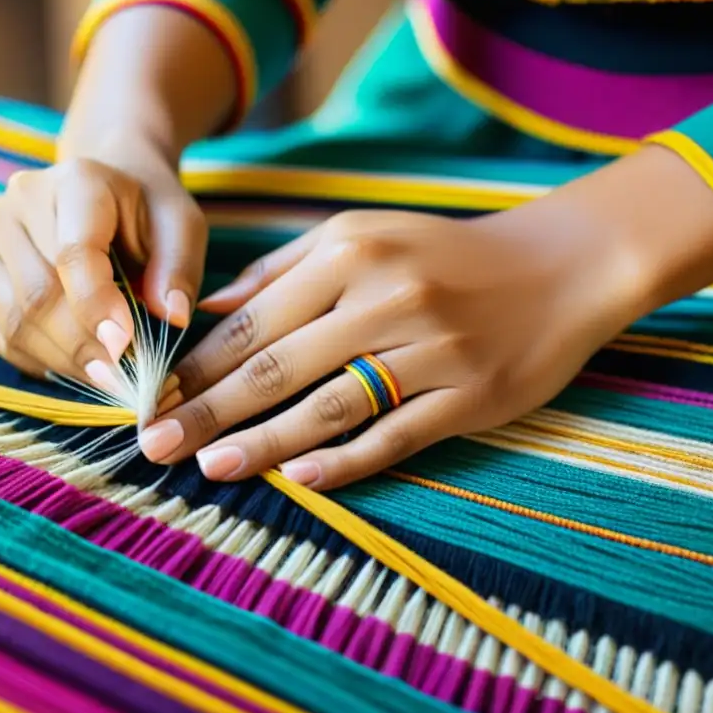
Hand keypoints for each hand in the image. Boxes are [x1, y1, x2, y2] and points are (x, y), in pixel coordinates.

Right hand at [0, 142, 205, 387]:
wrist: (104, 197)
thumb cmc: (146, 216)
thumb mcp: (181, 228)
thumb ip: (179, 268)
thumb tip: (171, 316)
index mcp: (76, 181)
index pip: (73, 253)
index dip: (96, 306)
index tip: (123, 346)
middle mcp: (16, 203)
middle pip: (38, 296)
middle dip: (82, 348)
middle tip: (119, 378)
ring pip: (12, 320)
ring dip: (59, 359)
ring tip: (100, 374)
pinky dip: (29, 358)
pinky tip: (66, 360)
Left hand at [137, 207, 636, 490]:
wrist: (558, 266)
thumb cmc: (441, 252)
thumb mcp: (359, 233)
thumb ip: (281, 270)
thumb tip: (208, 310)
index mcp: (348, 253)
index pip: (254, 320)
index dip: (199, 365)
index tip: (154, 399)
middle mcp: (385, 297)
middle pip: (278, 367)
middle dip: (208, 410)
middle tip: (155, 445)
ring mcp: (431, 349)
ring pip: (329, 406)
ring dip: (264, 443)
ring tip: (211, 467)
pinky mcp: (470, 395)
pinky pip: (396, 435)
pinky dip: (346, 460)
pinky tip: (300, 479)